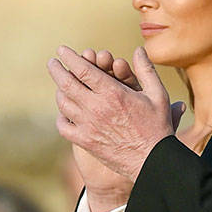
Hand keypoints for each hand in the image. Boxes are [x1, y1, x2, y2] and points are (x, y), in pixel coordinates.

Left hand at [50, 43, 175, 198]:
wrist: (153, 162)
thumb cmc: (158, 128)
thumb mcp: (158, 95)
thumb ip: (146, 70)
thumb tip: (138, 49)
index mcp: (113, 93)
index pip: (82, 69)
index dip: (70, 57)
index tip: (62, 50)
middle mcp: (96, 108)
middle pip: (66, 83)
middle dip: (56, 69)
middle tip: (52, 63)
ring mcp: (88, 126)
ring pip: (64, 104)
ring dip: (59, 92)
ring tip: (60, 86)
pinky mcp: (86, 142)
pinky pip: (64, 127)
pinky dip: (61, 117)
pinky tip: (64, 113)